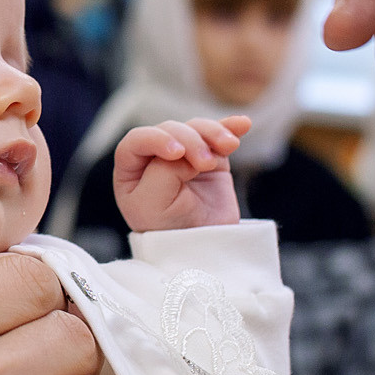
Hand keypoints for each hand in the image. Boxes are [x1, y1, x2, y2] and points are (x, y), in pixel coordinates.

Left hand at [114, 116, 250, 231]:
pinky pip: (219, 136)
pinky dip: (230, 128)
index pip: (137, 139)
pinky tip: (243, 124)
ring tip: (229, 147)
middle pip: (170, 130)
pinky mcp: (211, 159)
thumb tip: (186, 153)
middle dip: (190, 141)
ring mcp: (184, 156)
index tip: (176, 152)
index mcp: (131, 168)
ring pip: (196, 128)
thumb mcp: (154, 205)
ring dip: (213, 133)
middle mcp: (155, 157)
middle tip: (206, 164)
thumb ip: (163, 172)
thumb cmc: (169, 229)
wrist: (204, 250)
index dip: (156, 138)